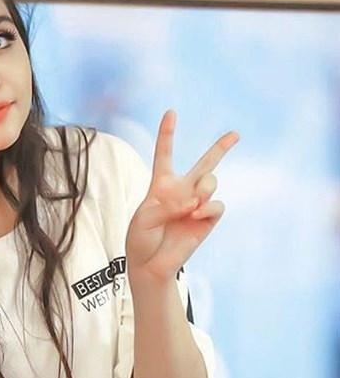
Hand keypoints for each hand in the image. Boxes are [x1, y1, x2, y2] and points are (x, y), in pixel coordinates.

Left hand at [126, 109, 239, 282]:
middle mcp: (182, 192)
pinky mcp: (207, 220)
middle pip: (204, 164)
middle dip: (221, 148)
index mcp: (160, 186)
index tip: (171, 112)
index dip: (167, 134)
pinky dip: (207, 207)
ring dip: (203, 187)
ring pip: (211, 180)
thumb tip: (192, 201)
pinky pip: (216, 205)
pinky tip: (195, 214)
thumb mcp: (144, 217)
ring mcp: (197, 205)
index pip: (164, 155)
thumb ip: (166, 203)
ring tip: (191, 204)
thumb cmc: (141, 239)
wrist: (150, 265)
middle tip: (235, 134)